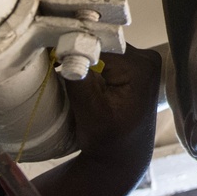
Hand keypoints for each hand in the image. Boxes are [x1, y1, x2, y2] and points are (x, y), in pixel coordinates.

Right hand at [65, 43, 160, 163]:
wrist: (122, 153)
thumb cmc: (108, 138)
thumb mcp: (90, 112)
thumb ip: (80, 79)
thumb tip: (66, 48)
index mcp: (141, 66)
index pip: (100, 44)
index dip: (73, 45)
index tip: (50, 51)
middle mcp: (146, 57)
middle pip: (102, 42)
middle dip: (78, 48)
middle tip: (53, 58)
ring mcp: (143, 60)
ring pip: (103, 47)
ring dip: (83, 54)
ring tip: (62, 63)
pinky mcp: (135, 65)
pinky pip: (107, 55)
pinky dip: (90, 60)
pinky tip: (76, 67)